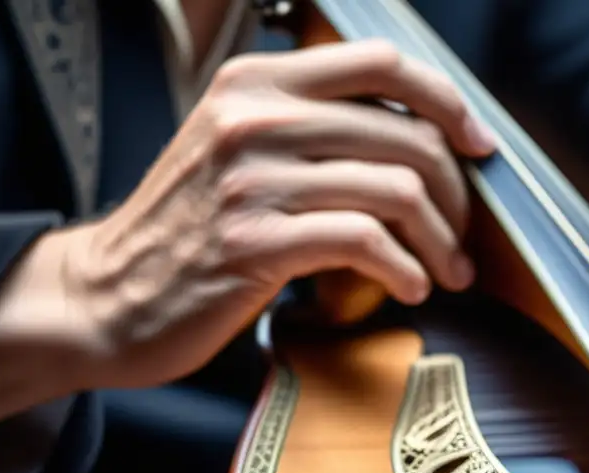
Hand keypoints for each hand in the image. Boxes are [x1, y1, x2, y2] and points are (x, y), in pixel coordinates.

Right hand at [46, 40, 493, 389]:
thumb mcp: (240, 150)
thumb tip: (418, 140)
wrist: (112, 293)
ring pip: (397, 189)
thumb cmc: (192, 228)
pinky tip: (412, 287)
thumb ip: (312, 129)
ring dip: (441, 241)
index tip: (477, 147)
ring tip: (447, 271)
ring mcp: (252, 179)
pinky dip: (406, 268)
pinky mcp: (255, 242)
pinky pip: (366, 242)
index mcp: (258, 83)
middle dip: (456, 195)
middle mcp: (255, 118)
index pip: (382, 63)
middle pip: (406, 135)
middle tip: (462, 237)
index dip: (447, 102)